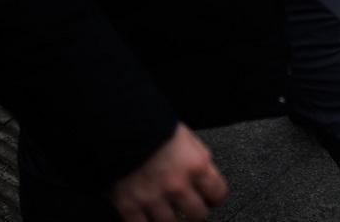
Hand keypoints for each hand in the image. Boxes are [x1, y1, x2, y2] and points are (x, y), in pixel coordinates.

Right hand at [108, 123, 226, 221]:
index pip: (218, 194)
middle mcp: (177, 185)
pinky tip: (147, 215)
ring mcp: (152, 197)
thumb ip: (199, 162)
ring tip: (167, 209)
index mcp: (196, 165)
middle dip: (195, 211)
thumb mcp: (188, 140)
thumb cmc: (154, 128)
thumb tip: (205, 179)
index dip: (215, 197)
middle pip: (198, 215)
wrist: (120, 126)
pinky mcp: (128, 205)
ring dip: (170, 217)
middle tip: (190, 208)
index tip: (210, 199)